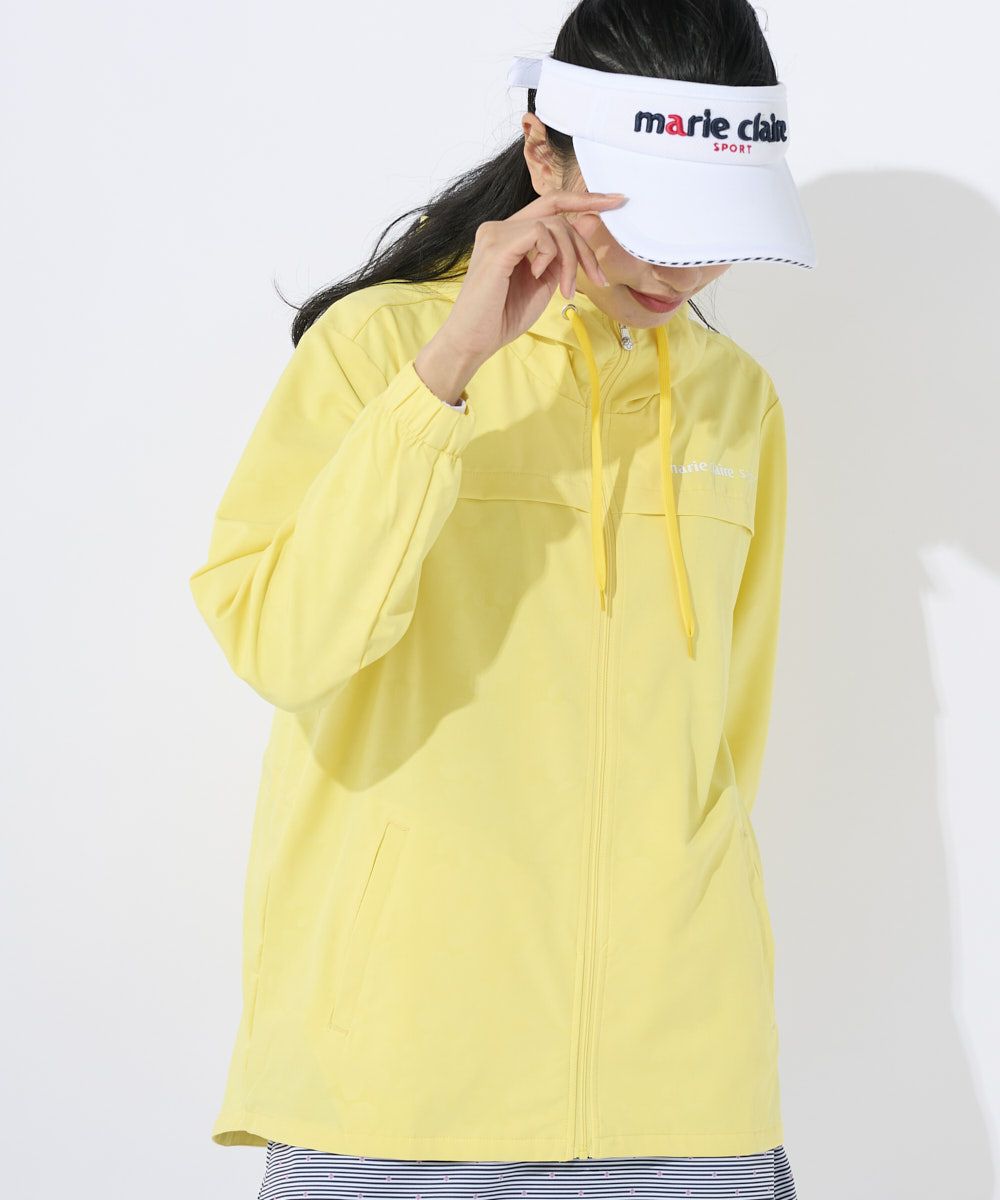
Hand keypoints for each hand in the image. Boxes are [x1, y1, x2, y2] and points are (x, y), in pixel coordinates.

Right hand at [437, 189, 627, 365]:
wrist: (474, 341)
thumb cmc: (503, 316)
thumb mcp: (545, 282)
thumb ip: (563, 254)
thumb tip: (588, 222)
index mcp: (510, 234)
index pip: (550, 205)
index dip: (583, 199)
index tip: (616, 201)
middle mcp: (500, 227)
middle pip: (557, 212)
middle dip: (585, 243)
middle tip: (599, 277)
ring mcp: (496, 233)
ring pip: (554, 225)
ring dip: (571, 259)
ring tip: (566, 289)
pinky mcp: (497, 245)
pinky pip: (540, 234)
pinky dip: (551, 256)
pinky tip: (538, 277)